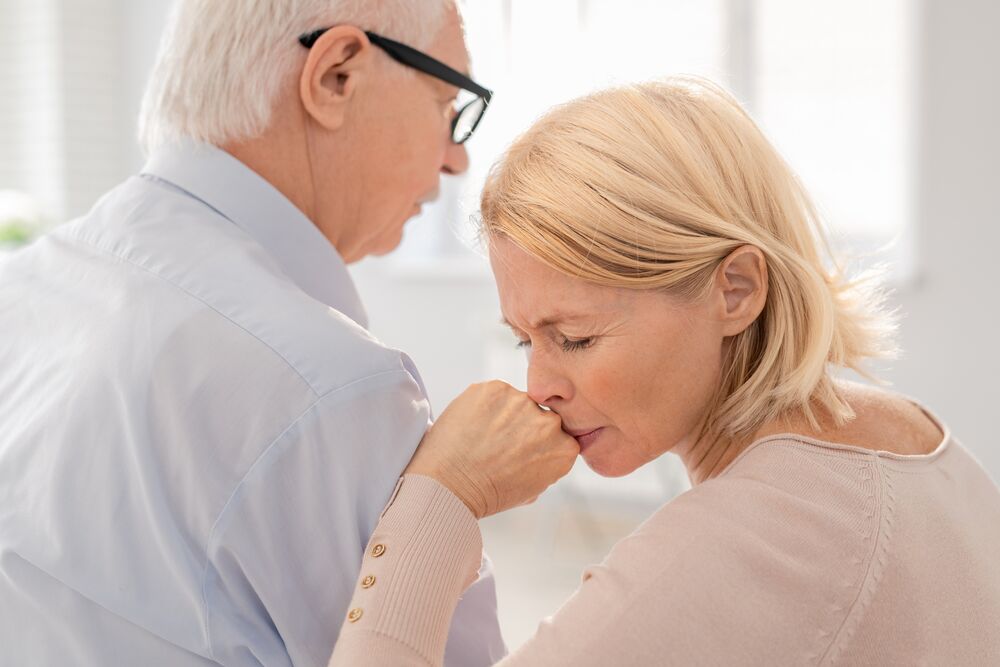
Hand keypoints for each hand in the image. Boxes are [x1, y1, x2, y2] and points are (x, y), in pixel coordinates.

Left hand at [405, 380, 579, 518]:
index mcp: (564, 449)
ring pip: (515, 402)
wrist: (450, 485)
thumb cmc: (487, 493)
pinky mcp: (495, 388)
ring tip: (480, 436)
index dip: (537, 442)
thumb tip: (537, 450)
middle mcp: (549, 422)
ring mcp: (521, 402)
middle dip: (521, 426)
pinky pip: (493, 393)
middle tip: (497, 443)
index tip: (520, 450)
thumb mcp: (530, 490)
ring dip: (501, 414)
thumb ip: (544, 464)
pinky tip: (471, 426)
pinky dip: (482, 405)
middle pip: (538, 415)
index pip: (558, 435)